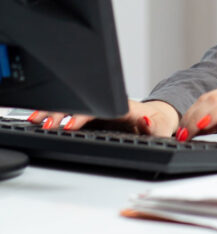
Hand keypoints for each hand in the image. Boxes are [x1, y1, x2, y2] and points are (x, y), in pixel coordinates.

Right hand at [26, 99, 179, 136]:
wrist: (160, 116)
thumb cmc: (160, 122)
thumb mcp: (162, 128)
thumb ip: (154, 127)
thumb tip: (145, 120)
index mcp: (124, 107)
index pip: (100, 108)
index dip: (83, 115)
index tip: (68, 124)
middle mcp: (110, 105)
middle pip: (83, 106)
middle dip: (63, 113)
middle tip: (44, 123)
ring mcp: (101, 110)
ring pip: (75, 108)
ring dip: (56, 112)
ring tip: (36, 118)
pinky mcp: (96, 116)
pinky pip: (75, 114)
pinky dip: (58, 116)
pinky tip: (42, 120)